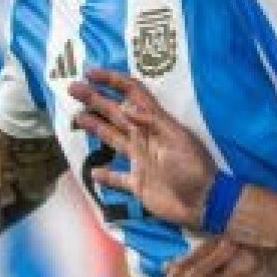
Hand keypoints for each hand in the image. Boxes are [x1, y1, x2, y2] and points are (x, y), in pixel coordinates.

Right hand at [69, 68, 215, 228]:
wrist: (204, 202)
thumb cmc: (194, 169)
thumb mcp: (177, 141)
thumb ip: (152, 123)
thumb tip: (127, 106)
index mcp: (155, 124)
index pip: (133, 94)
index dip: (113, 81)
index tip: (91, 73)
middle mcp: (144, 139)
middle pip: (115, 113)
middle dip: (94, 99)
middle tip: (72, 89)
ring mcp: (140, 161)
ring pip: (112, 139)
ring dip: (95, 127)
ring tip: (76, 117)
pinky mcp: (139, 185)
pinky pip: (118, 178)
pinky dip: (106, 175)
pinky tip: (94, 172)